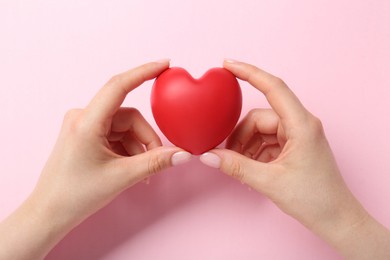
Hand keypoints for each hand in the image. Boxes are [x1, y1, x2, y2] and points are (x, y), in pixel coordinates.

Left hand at [0, 60, 191, 259]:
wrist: (50, 213)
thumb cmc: (76, 195)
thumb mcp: (121, 177)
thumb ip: (155, 162)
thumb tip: (183, 154)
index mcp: (86, 121)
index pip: (119, 85)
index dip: (144, 72)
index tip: (165, 64)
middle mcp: (83, 117)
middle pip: (129, 117)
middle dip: (146, 139)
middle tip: (157, 162)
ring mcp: (83, 125)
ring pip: (125, 127)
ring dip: (138, 147)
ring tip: (141, 173)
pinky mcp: (86, 134)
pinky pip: (116, 135)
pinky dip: (128, 149)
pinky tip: (130, 169)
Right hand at [200, 60, 389, 258]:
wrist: (335, 219)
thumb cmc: (314, 199)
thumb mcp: (270, 182)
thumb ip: (236, 167)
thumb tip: (208, 156)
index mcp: (301, 125)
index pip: (274, 87)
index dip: (249, 72)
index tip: (228, 65)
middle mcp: (300, 124)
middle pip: (259, 118)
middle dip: (240, 136)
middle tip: (227, 156)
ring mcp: (297, 135)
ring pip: (260, 130)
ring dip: (246, 147)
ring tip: (241, 168)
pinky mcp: (294, 145)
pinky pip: (266, 141)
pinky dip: (254, 153)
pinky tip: (252, 169)